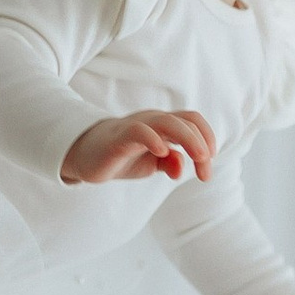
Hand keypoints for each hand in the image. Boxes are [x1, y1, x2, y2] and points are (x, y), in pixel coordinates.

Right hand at [62, 110, 217, 185]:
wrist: (86, 157)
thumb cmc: (122, 157)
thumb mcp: (152, 164)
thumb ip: (170, 164)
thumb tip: (180, 168)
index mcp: (164, 126)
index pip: (193, 121)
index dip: (207, 138)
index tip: (208, 163)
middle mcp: (153, 121)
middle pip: (186, 121)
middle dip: (202, 145)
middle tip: (205, 173)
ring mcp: (137, 126)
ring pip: (168, 122)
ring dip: (189, 139)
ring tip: (199, 159)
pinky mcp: (120, 138)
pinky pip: (139, 131)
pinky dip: (154, 139)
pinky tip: (163, 153)